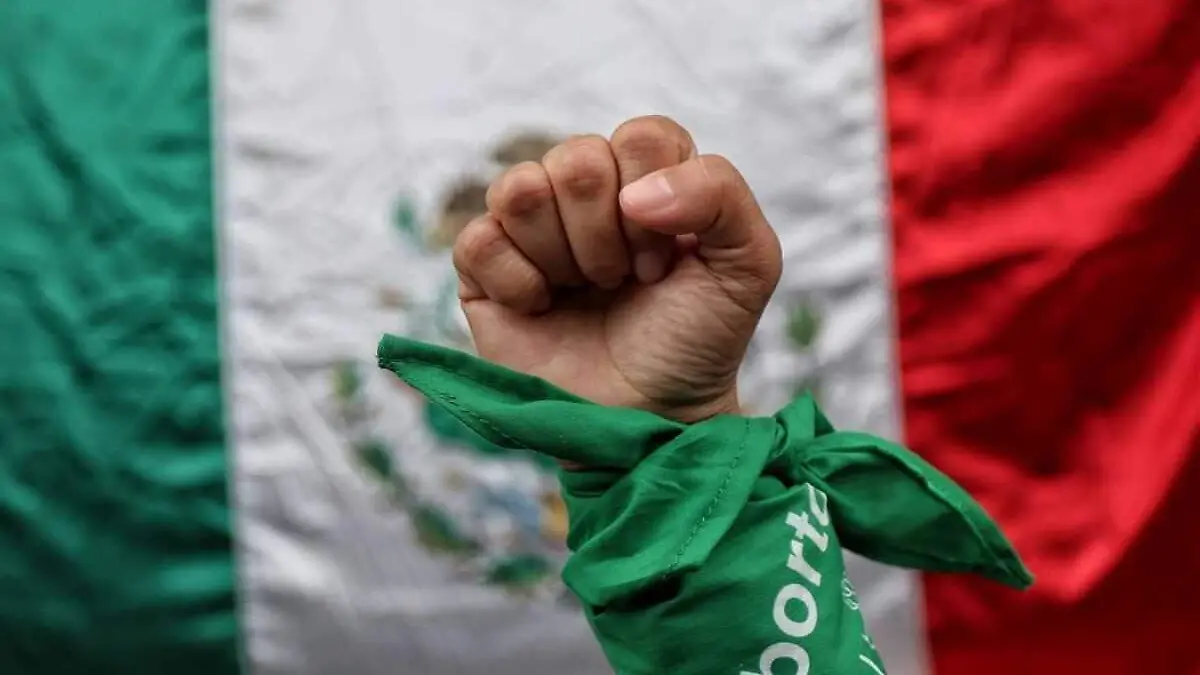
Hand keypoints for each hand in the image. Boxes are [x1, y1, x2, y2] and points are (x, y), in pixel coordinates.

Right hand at [453, 116, 781, 421]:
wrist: (650, 415)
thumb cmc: (696, 339)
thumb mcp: (748, 264)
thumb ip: (721, 193)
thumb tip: (634, 194)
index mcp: (647, 175)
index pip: (641, 135)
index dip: (655, 198)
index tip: (663, 263)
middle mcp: (586, 191)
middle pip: (576, 159)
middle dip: (608, 236)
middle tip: (624, 282)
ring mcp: (531, 226)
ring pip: (520, 188)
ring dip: (563, 256)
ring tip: (586, 291)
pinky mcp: (485, 268)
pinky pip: (479, 239)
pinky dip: (518, 283)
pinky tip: (543, 308)